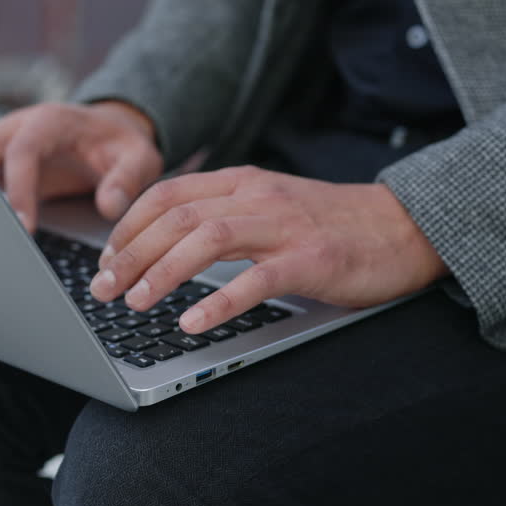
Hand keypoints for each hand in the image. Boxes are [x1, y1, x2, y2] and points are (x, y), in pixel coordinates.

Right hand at [0, 101, 163, 231]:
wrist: (106, 134)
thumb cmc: (120, 145)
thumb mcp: (139, 158)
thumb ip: (128, 179)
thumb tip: (109, 207)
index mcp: (50, 122)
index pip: (24, 150)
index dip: (19, 187)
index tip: (22, 226)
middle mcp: (17, 128)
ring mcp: (0, 144)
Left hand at [88, 166, 448, 333]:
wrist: (403, 227)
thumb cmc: (330, 224)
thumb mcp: (269, 206)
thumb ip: (224, 214)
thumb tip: (164, 243)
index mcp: (243, 181)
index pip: (167, 194)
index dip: (127, 227)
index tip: (105, 260)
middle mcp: (258, 196)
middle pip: (176, 217)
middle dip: (130, 254)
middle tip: (102, 290)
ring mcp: (285, 226)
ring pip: (207, 239)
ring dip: (163, 272)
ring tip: (136, 303)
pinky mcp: (311, 259)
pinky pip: (256, 280)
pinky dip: (219, 303)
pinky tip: (192, 323)